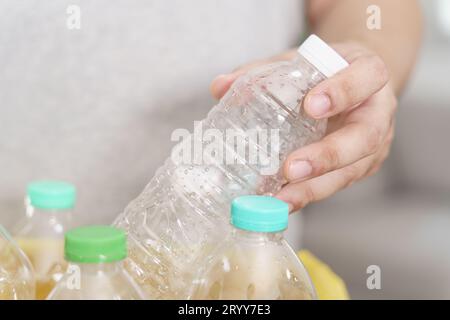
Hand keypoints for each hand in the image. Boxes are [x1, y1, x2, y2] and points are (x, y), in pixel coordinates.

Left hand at [210, 42, 396, 211]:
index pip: (365, 78)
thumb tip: (219, 86)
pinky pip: (335, 184)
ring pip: (350, 171)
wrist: (357, 85)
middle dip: (326, 156)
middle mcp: (377, 113)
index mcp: (369, 74)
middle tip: (291, 169)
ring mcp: (371, 145)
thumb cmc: (329, 72)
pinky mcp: (358, 167)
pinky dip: (307, 194)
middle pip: (363, 139)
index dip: (342, 92)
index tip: (311, 105)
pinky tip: (281, 202)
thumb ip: (264, 70)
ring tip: (280, 199)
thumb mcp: (302, 60)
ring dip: (313, 188)